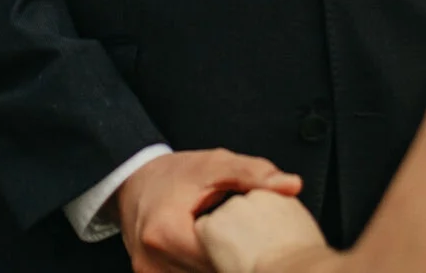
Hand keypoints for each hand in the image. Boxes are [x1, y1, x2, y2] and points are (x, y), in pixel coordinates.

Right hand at [113, 148, 303, 272]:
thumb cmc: (174, 174)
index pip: (219, 260)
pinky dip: (205, 270)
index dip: (245, 254)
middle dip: (233, 264)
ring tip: (236, 254)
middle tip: (254, 252)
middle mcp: (153, 262)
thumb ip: (254, 174)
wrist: (133, 182)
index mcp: (166, 233)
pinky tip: (215, 258)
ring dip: (218, 269)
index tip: (263, 248)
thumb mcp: (215, 165)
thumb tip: (292, 185)